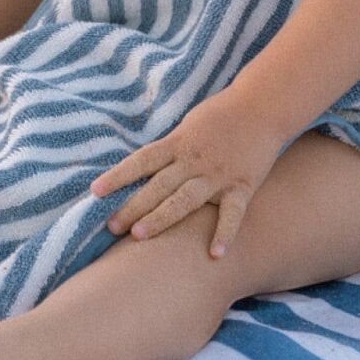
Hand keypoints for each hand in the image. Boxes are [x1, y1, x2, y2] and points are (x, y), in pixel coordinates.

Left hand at [89, 91, 285, 258]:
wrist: (263, 105)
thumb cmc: (222, 115)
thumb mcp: (189, 125)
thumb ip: (169, 150)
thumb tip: (141, 170)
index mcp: (179, 143)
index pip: (142, 160)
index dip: (118, 176)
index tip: (95, 192)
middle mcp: (195, 160)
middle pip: (158, 185)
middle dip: (132, 206)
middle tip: (111, 226)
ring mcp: (218, 174)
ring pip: (185, 199)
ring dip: (161, 217)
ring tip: (139, 236)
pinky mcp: (242, 185)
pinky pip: (232, 213)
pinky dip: (224, 233)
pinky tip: (215, 254)